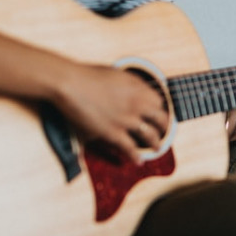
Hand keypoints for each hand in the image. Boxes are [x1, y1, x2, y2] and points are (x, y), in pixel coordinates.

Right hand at [53, 64, 168, 163]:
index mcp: (138, 87)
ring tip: (157, 148)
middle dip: (164, 126)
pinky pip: (130, 149)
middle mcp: (137, 104)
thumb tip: (135, 90)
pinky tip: (138, 161)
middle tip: (164, 130)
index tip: (158, 112)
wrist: (71, 84)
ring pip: (150, 136)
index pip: (159, 101)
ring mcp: (127, 120)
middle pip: (160, 119)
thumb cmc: (88, 76)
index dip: (159, 108)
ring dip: (156, 143)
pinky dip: (136, 156)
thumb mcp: (116, 74)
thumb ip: (129, 84)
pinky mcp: (113, 133)